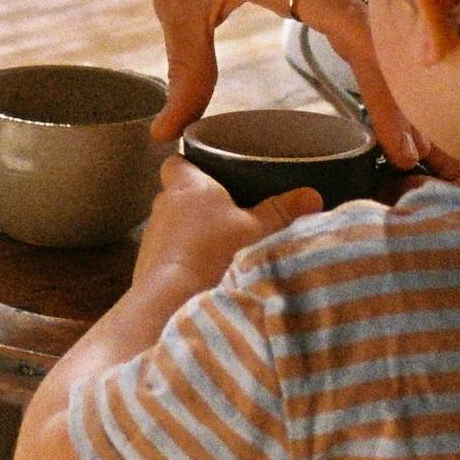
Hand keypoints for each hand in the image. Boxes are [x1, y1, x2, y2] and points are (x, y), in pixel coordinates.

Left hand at [129, 0, 427, 171]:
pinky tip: (389, 96)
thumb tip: (170, 132)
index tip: (397, 137)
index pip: (353, 31)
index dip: (381, 87)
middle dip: (404, 99)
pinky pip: (364, 21)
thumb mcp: (176, 5)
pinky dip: (380, 61)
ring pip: (378, 31)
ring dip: (397, 83)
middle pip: (380, 39)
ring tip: (415, 141)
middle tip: (420, 159)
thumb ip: (185, 71)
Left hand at [133, 151, 319, 300]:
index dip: (190, 164)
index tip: (209, 171)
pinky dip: (181, 258)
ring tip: (216, 245)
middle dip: (197, 201)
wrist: (172, 298)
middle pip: (176, 194)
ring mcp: (152, 235)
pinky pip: (166, 253)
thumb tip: (313, 195)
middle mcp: (163, 205)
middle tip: (224, 211)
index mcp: (187, 185)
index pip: (177, 162)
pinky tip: (201, 271)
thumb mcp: (256, 229)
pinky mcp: (147, 263)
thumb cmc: (214, 252)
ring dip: (188, 232)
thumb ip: (282, 211)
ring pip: (171, 224)